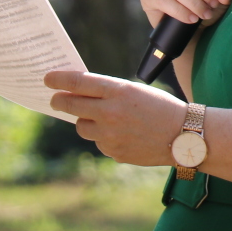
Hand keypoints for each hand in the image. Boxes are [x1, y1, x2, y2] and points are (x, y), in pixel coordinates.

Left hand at [45, 70, 185, 165]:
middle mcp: (110, 112)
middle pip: (71, 105)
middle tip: (55, 99)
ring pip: (82, 127)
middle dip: (59, 101)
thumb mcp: (135, 91)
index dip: (59, 79)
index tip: (47, 78)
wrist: (184, 135)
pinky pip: (99, 142)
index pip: (78, 82)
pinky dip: (105, 137)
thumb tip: (77, 94)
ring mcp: (110, 135)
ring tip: (105, 119)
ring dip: (87, 121)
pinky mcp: (113, 152)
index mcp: (118, 91)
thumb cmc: (160, 107)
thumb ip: (107, 92)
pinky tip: (125, 134)